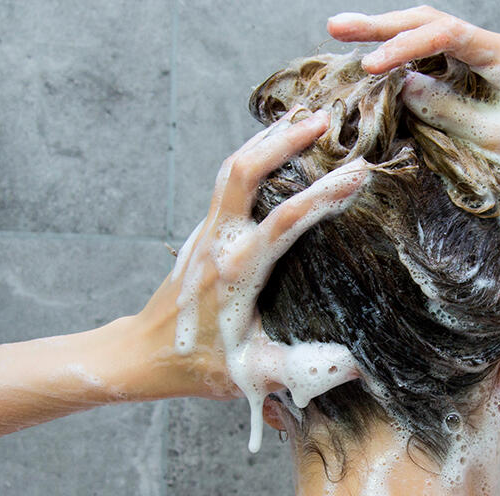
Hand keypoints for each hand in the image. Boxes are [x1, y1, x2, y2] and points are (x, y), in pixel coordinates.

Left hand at [135, 109, 368, 427]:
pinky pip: (228, 181)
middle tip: (323, 119)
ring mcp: (207, 233)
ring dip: (266, 139)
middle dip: (284, 140)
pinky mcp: (203, 233)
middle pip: (244, 170)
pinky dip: (252, 156)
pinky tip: (272, 148)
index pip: (283, 221)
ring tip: (302, 117)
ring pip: (232, 168)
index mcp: (236, 272)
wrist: (142, 356)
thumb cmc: (196, 365)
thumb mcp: (249, 373)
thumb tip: (354, 365)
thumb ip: (298, 368)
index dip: (322, 194)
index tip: (357, 172)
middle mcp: (219, 242)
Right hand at [328, 6, 499, 199]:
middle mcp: (493, 49)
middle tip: (337, 27)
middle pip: (431, 22)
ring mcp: (484, 62)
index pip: (446, 34)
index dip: (402, 46)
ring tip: (343, 36)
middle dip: (382, 25)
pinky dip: (403, 60)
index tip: (370, 67)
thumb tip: (403, 86)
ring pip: (429, 36)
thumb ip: (447, 110)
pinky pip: (434, 60)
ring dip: (388, 36)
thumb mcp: (493, 140)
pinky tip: (374, 63)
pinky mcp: (476, 79)